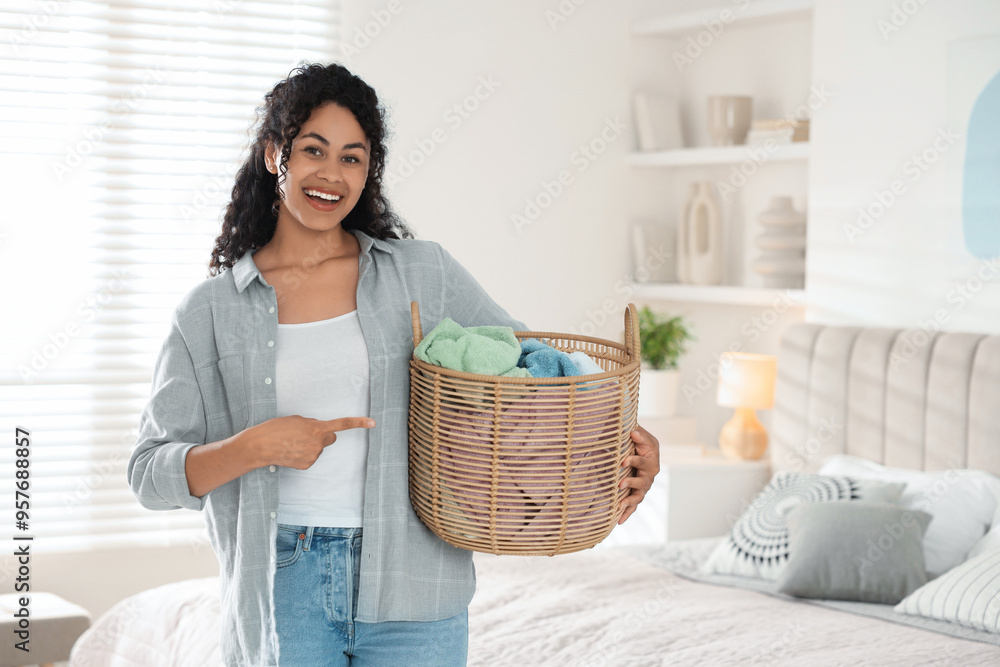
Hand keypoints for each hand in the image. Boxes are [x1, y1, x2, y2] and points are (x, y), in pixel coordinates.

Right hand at [252, 415, 374, 469]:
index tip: (372, 422)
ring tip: (293, 442)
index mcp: (316, 428)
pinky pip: (311, 456)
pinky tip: (292, 450)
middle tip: (307, 433)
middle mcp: (317, 443)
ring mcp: (313, 456)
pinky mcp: (306, 465)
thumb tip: (319, 430)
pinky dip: (304, 453)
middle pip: (330, 438)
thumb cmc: (276, 428)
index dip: (358, 423)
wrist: (260, 446)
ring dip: (310, 444)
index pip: (342, 425)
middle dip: (323, 435)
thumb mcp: (297, 419)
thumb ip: (312, 424)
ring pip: (318, 448)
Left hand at [617, 424, 659, 524]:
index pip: (642, 462)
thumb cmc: (639, 441)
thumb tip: (633, 432)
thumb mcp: (640, 435)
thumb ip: (638, 434)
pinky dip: (627, 513)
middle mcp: (650, 475)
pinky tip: (619, 521)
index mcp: (651, 460)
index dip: (633, 461)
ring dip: (629, 501)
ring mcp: (644, 486)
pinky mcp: (637, 493)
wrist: (640, 448)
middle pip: (642, 482)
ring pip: (638, 496)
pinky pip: (633, 506)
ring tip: (619, 505)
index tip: (622, 461)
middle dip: (631, 483)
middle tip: (620, 484)